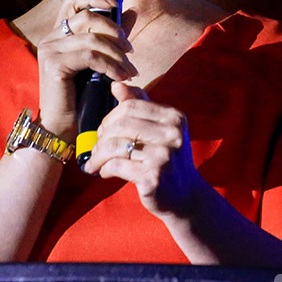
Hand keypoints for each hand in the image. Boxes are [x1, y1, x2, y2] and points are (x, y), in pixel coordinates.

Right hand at [33, 0, 136, 138]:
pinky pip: (90, 56)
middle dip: (114, 31)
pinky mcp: (54, 64)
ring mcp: (49, 50)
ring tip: (130, 70)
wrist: (60, 128)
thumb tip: (130, 13)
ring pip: (92, 38)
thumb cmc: (79, 97)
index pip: (72, 1)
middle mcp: (50, 38)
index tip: (116, 4)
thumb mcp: (98, 62)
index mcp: (57, 34)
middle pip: (87, 16)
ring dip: (117, 53)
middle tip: (130, 49)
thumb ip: (112, 37)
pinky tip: (121, 77)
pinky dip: (111, 65)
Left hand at [82, 82, 205, 219]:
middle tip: (97, 147)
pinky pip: (116, 166)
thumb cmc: (167, 159)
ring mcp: (164, 157)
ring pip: (115, 146)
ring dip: (99, 154)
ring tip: (95, 161)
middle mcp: (172, 135)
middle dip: (102, 136)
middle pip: (121, 124)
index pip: (131, 105)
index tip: (104, 130)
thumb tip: (116, 84)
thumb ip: (140, 105)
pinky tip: (103, 172)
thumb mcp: (160, 129)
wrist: (185, 197)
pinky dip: (104, 168)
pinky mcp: (153, 178)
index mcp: (174, 118)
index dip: (111, 116)